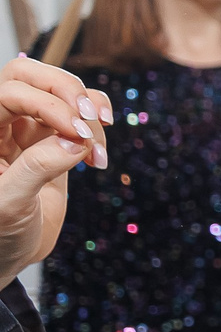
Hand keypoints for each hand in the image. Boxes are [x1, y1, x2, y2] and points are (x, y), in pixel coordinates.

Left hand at [0, 58, 108, 282]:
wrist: (7, 256)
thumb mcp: (7, 206)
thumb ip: (36, 169)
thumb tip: (75, 141)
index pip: (10, 92)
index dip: (47, 104)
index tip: (78, 133)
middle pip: (30, 75)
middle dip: (66, 88)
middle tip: (92, 117)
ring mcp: (25, 131)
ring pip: (60, 91)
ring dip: (88, 109)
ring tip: (99, 141)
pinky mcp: (52, 142)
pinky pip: (79, 118)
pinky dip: (98, 129)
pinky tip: (99, 157)